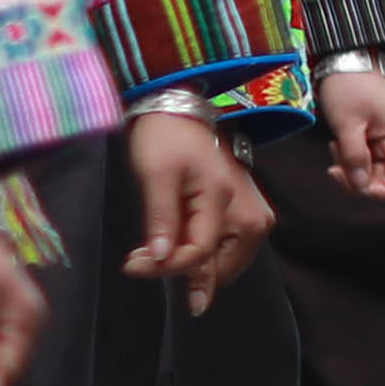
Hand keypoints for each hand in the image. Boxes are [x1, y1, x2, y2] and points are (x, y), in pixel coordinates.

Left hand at [124, 105, 268, 304]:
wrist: (182, 114)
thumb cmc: (167, 140)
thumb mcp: (156, 176)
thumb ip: (162, 219)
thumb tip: (160, 259)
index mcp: (224, 202)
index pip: (199, 255)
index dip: (164, 267)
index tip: (132, 266)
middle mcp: (250, 216)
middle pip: (219, 268)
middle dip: (180, 271)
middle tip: (141, 259)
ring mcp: (252, 217)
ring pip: (223, 265)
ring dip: (190, 266)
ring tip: (156, 250)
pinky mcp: (246, 216)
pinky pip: (225, 251)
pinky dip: (200, 255)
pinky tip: (174, 243)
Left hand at [318, 57, 384, 198]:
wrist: (344, 60)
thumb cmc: (350, 87)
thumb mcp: (348, 125)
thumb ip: (355, 158)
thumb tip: (361, 186)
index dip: (381, 190)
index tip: (356, 186)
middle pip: (384, 177)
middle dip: (358, 178)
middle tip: (335, 168)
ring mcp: (383, 137)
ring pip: (371, 168)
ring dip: (351, 166)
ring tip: (335, 148)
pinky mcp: (371, 133)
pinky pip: (364, 156)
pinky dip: (348, 156)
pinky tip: (337, 143)